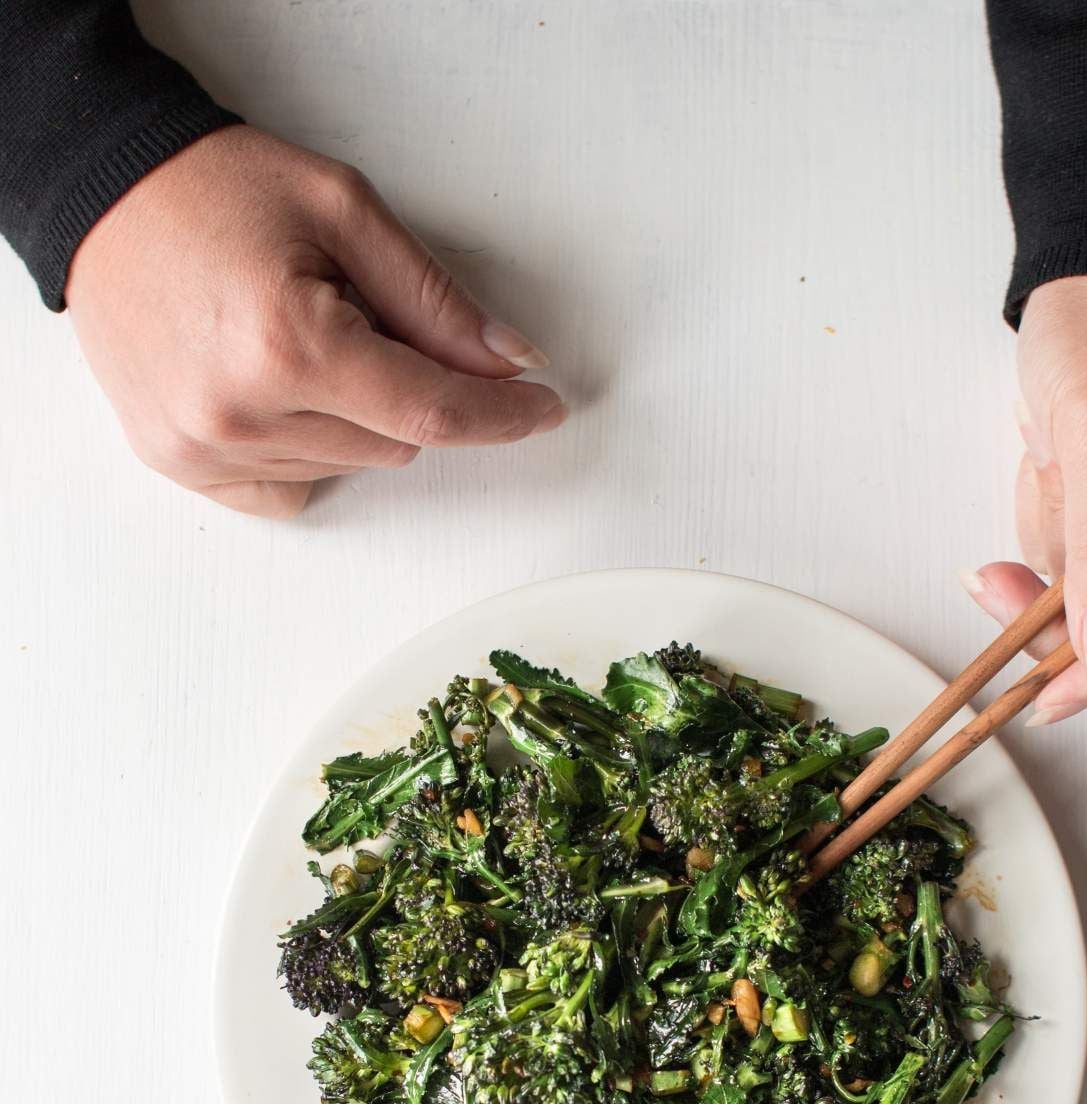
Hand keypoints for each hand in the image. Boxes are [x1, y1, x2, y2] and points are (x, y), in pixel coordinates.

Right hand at [66, 126, 565, 518]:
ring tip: (292, 336)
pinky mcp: (180, 465)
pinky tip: (270, 386)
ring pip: (349, 464)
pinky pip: (292, 488)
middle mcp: (243, 411)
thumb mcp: (343, 210)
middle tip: (352, 314)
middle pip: (396, 440)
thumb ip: (433, 299)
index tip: (540, 408)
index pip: (431, 410)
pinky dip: (305, 448)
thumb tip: (508, 362)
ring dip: (349, 412)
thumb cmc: (213, 189)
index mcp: (289, 343)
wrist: (103, 194)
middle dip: (401, 384)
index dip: (499, 414)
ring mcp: (204, 448)